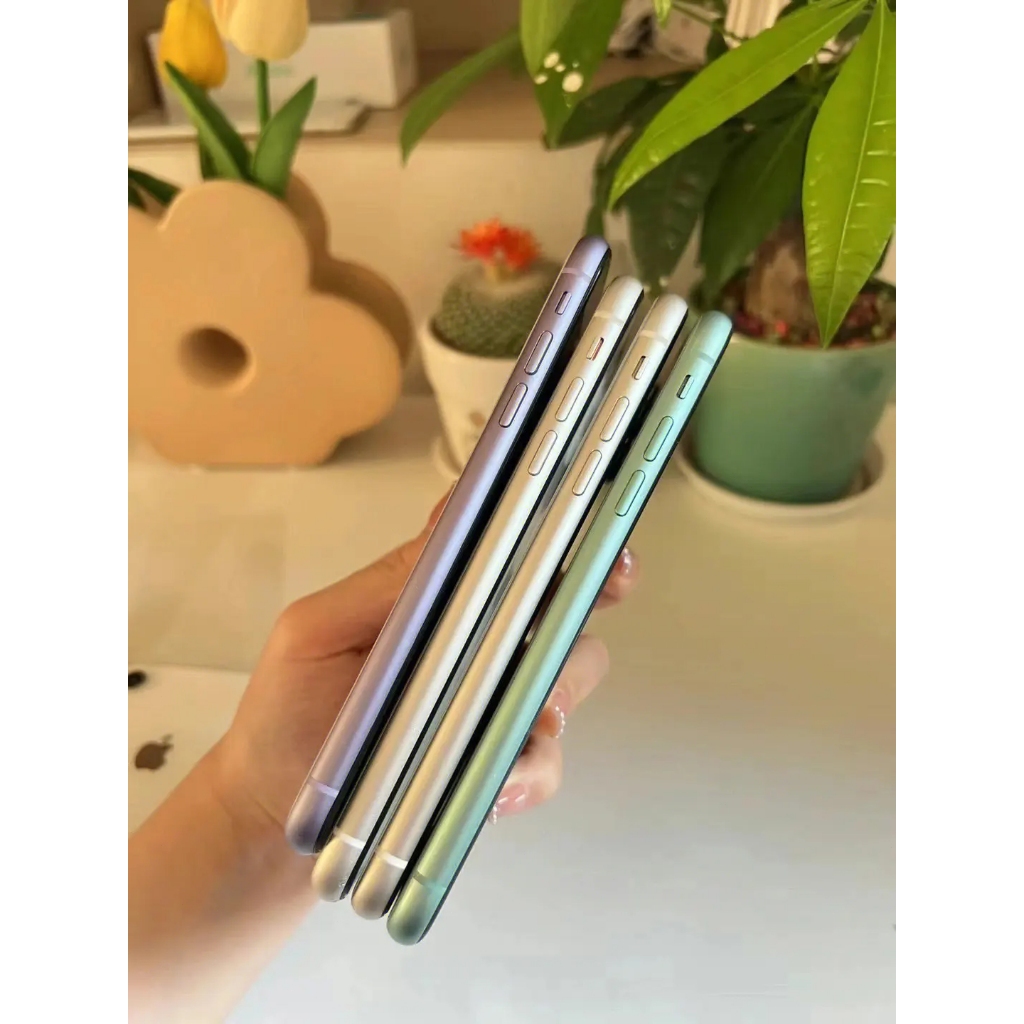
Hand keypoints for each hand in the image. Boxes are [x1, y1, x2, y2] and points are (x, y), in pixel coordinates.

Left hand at [212, 492, 638, 838]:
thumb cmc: (284, 715)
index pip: (510, 555)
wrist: (274, 820)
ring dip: (550, 703)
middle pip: (559, 612)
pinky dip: (527, 773)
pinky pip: (543, 763)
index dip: (561, 540)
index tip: (590, 540)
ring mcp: (490, 705)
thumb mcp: (317, 632)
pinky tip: (495, 787)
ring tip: (513, 731)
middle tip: (560, 637)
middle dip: (581, 617)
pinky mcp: (493, 766)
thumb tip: (450, 525)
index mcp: (440, 602)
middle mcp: (476, 645)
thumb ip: (386, 584)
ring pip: (565, 683)